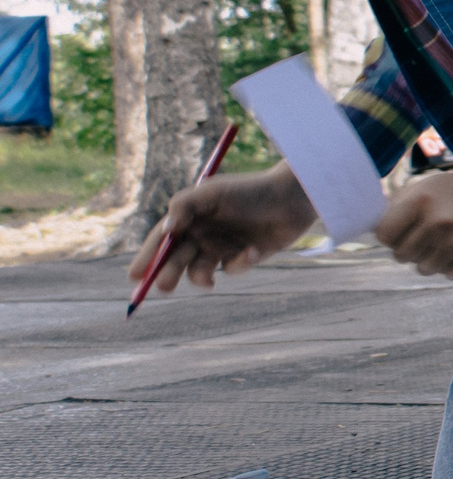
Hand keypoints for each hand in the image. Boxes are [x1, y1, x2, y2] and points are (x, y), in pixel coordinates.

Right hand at [127, 163, 319, 293]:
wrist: (292, 197)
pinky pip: (233, 268)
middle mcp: (203, 233)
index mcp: (190, 217)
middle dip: (167, 275)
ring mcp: (223, 246)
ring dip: (200, 278)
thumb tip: (165, 230)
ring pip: (200, 271)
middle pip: (176, 260)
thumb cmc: (249, 190)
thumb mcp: (212, 192)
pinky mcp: (245, 257)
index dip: (147, 258)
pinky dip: (239, 264)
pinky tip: (251, 251)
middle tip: (163, 288)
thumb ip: (183, 206)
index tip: (134, 276)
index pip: (161, 240)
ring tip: (207, 282)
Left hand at [377, 165, 452, 279]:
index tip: (403, 232)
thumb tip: (366, 226)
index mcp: (421, 202)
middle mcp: (439, 222)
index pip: (385, 236)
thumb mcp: (425, 187)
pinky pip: (451, 275)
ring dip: (433, 259)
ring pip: (425, 269)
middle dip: (411, 249)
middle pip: (402, 256)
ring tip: (449, 241)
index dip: (392, 236)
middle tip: (429, 236)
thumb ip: (395, 206)